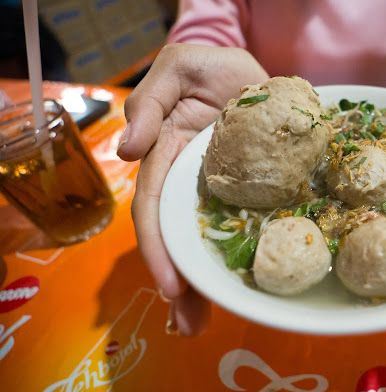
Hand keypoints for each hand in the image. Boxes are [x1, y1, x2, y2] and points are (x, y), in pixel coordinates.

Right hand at [117, 44, 268, 334]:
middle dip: (179, 282)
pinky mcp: (251, 191)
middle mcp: (188, 181)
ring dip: (204, 284)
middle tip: (189, 324)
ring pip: (207, 240)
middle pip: (177, 237)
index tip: (172, 285)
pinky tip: (245, 291)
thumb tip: (128, 151)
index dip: (159, 247)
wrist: (252, 68)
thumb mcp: (177, 70)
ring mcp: (220, 190)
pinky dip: (240, 259)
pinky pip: (244, 227)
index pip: (155, 208)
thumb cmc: (209, 66)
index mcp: (166, 155)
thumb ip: (150, 104)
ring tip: (203, 324)